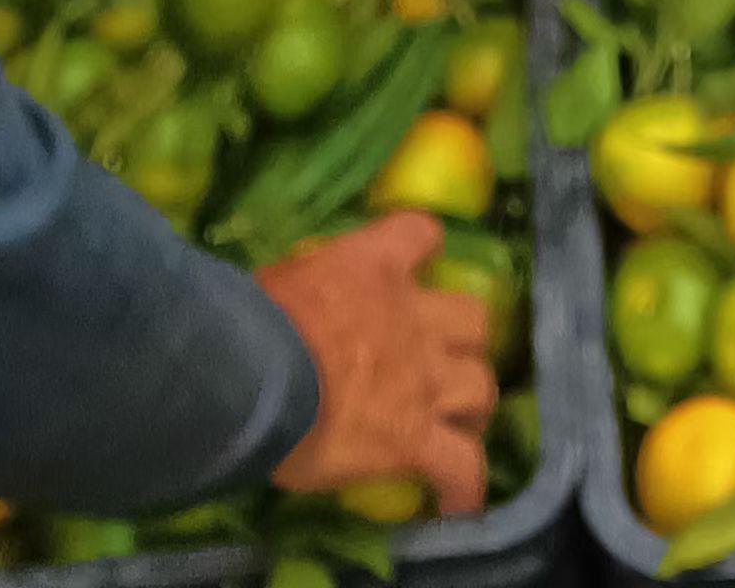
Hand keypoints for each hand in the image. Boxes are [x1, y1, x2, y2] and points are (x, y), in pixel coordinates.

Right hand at [260, 216, 495, 514]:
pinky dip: (464, 485)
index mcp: (375, 267)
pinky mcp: (416, 440)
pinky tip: (455, 503)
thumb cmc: (253, 321)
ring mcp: (423, 381)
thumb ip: (311, 287)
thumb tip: (298, 305)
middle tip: (442, 360)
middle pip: (473, 319)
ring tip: (457, 427)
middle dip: (465, 340)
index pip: (421, 233)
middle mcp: (414, 318)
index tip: (419, 265)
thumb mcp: (284, 279)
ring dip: (471, 406)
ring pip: (480, 387)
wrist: (256, 376)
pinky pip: (462, 467)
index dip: (424, 248)